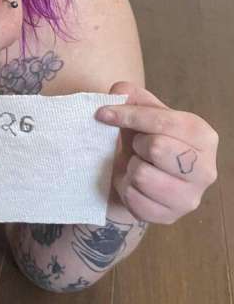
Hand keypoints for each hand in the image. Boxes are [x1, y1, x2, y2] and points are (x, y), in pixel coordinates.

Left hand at [95, 81, 218, 223]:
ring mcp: (190, 198)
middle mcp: (206, 169)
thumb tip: (119, 91)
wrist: (139, 178)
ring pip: (142, 175)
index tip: (103, 113)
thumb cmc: (143, 138)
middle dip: (137, 145)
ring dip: (130, 168)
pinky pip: (133, 198)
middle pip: (156, 148)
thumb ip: (131, 96)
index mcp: (203, 135)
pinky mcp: (169, 217)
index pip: (161, 120)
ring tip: (137, 165)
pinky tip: (133, 184)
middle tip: (137, 147)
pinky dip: (125, 188)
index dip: (127, 115)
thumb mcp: (140, 112)